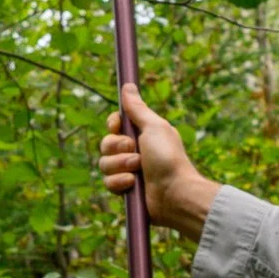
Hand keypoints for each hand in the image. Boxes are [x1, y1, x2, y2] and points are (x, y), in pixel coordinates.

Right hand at [98, 82, 219, 238]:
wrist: (174, 193)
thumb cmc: (168, 157)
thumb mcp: (153, 127)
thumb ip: (137, 108)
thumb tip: (128, 85)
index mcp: (141, 135)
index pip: (115, 125)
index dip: (113, 125)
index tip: (118, 126)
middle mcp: (133, 151)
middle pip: (105, 143)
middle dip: (117, 147)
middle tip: (135, 151)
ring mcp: (127, 171)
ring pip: (104, 164)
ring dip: (120, 165)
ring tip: (138, 170)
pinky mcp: (124, 189)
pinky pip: (107, 182)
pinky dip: (120, 182)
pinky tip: (134, 184)